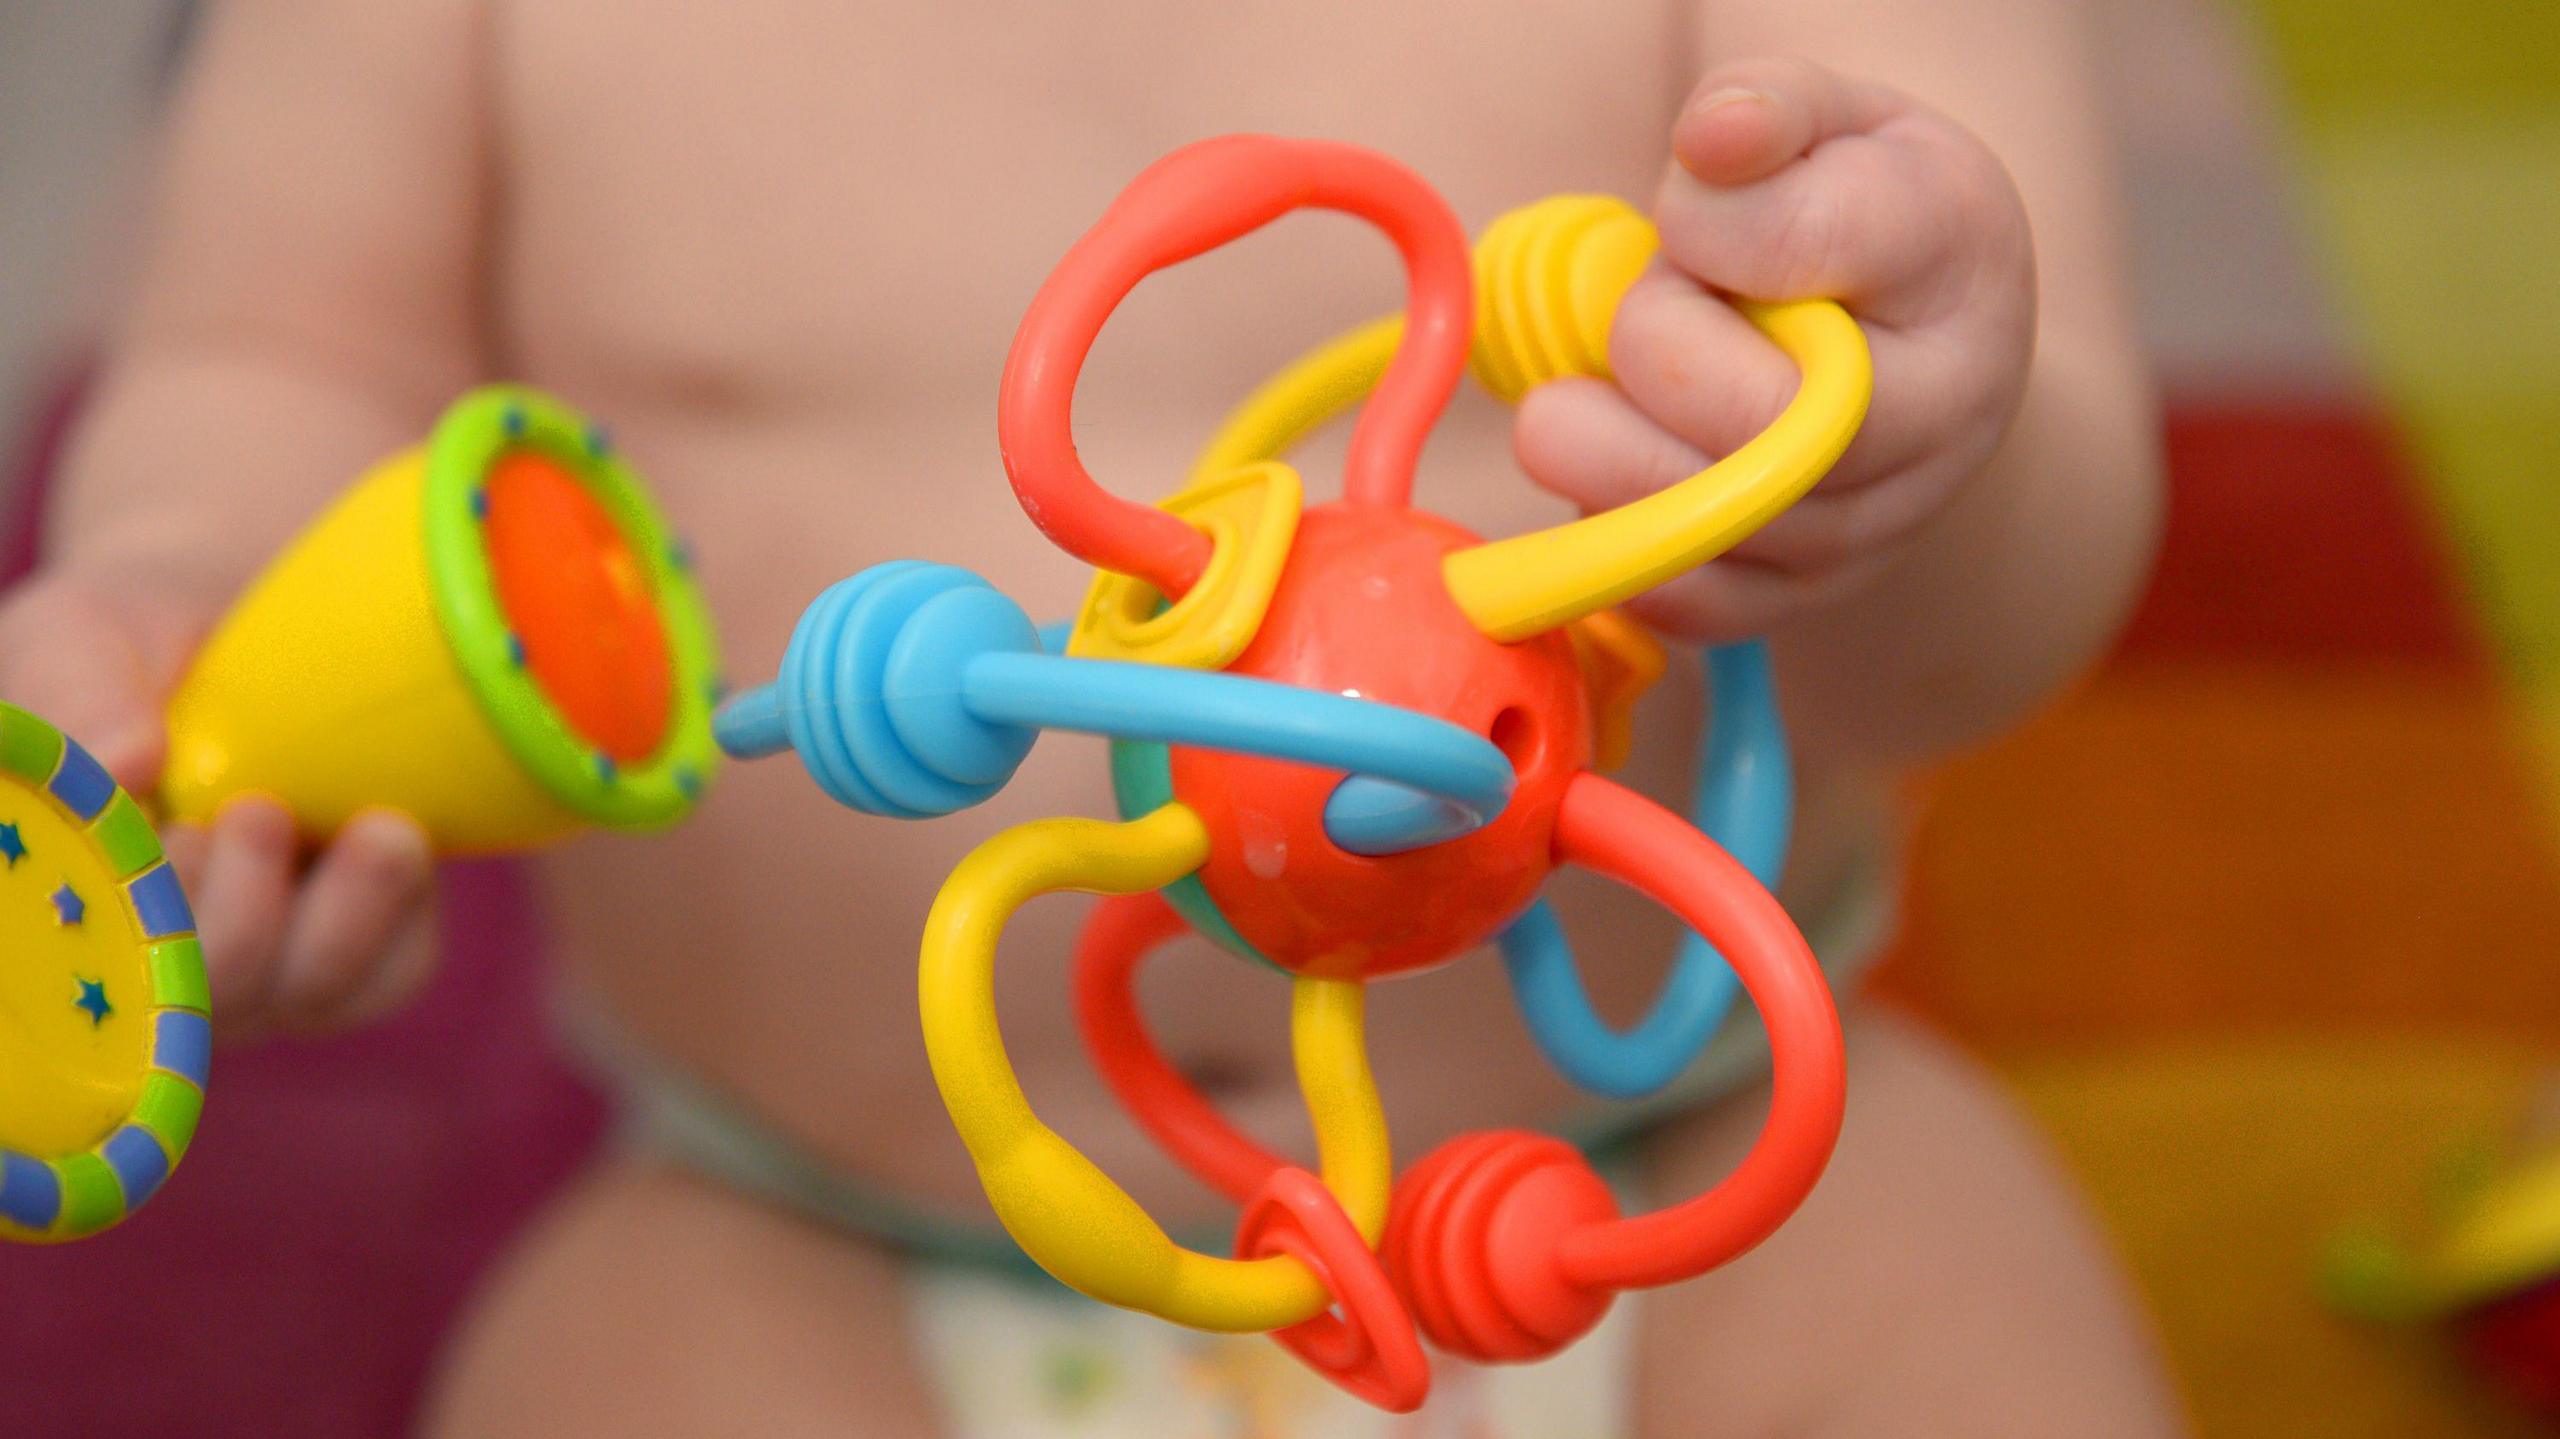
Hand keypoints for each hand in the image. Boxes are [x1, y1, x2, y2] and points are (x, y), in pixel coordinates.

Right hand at [0, 563, 435, 1037]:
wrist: (241, 622)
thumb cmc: (130, 640)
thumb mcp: (80, 644)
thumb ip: (79, 702)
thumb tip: (123, 763)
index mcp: (72, 899)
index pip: (95, 961)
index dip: (141, 929)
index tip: (175, 839)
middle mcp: (161, 953)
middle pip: (211, 996)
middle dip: (241, 919)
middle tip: (259, 812)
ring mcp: (265, 963)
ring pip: (308, 993)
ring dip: (346, 918)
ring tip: (374, 829)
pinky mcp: (364, 949)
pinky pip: (392, 970)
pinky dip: (404, 912)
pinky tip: (397, 832)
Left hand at [1515, 56, 2036, 641]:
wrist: (1913, 334)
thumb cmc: (1857, 208)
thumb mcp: (1830, 122)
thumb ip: (1767, 110)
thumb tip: (1711, 140)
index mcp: (1955, 260)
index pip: (1800, 243)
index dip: (1701, 226)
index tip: (1688, 214)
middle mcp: (1944, 416)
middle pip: (1754, 418)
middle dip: (1643, 351)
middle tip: (1625, 316)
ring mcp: (1882, 523)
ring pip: (1708, 526)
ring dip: (1600, 457)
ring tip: (1584, 401)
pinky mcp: (1809, 596)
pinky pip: (1690, 604)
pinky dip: (1614, 546)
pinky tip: (1603, 480)